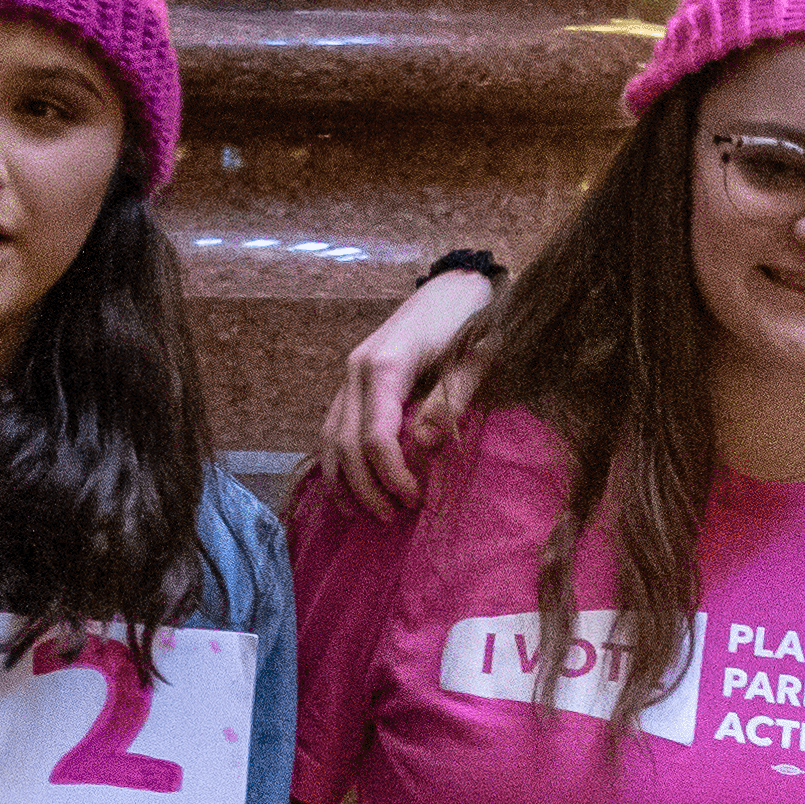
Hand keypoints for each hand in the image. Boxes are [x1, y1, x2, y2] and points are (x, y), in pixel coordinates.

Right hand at [317, 268, 493, 515]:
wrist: (454, 286)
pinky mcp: (352, 379)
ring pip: (329, 436)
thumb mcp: (475, 360)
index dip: (392, 474)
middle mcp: (358, 369)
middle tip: (394, 517)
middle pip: (346, 442)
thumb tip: (423, 446)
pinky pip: (332, 426)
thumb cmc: (471, 323)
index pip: (376, 435)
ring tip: (365, 514)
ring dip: (343, 480)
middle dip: (367, 486)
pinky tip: (348, 488)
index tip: (416, 499)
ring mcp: (350, 373)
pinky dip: (337, 460)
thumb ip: (449, 401)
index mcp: (387, 365)